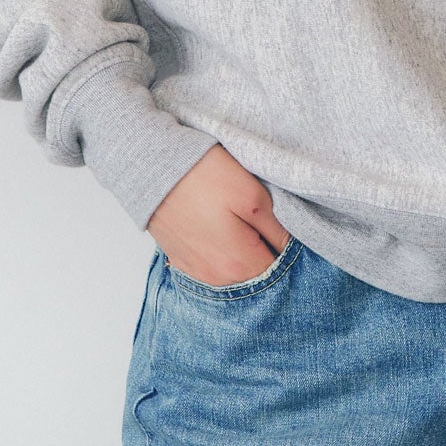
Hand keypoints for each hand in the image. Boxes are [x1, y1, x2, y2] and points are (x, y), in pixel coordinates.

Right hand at [146, 143, 291, 284]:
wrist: (153, 167)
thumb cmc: (205, 176)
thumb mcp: (254, 196)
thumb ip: (277, 230)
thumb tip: (292, 248)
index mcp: (239, 265)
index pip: (280, 273)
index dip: (290, 252)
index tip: (288, 230)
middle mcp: (217, 279)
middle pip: (256, 276)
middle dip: (267, 254)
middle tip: (268, 225)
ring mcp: (196, 272)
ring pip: (234, 273)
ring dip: (243, 255)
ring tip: (243, 225)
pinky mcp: (181, 261)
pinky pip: (212, 267)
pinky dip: (222, 254)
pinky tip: (222, 230)